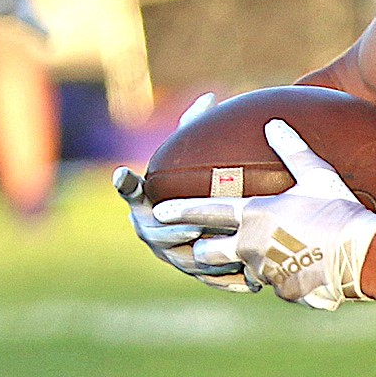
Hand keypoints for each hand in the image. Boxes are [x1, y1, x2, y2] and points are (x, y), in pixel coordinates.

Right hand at [113, 92, 256, 292]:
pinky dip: (228, 281)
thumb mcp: (194, 156)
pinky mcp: (197, 274)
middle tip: (194, 226)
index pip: (132, 194)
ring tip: (224, 254)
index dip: (128, 186)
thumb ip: (196, 129)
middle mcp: (153, 233)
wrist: (209, 221)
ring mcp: (174, 257)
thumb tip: (212, 96)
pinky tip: (251, 280)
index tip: (124, 173)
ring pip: (187, 262)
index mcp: (146, 204)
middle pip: (159, 236)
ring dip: (205, 260)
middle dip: (175, 232)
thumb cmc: (196, 182)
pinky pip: (211, 280)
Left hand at [154, 119, 375, 309]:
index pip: (205, 212)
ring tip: (271, 257)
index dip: (178, 211)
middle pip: (208, 254)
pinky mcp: (284, 291)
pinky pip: (277, 285)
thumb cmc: (338, 209)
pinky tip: (304, 270)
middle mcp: (251, 245)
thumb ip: (291, 150)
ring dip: (251, 265)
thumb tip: (274, 123)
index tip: (158, 213)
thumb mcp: (316, 174)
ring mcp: (266, 272)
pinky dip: (285, 278)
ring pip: (244, 271)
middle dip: (203, 251)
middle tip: (208, 246)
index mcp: (253, 215)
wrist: (362, 253)